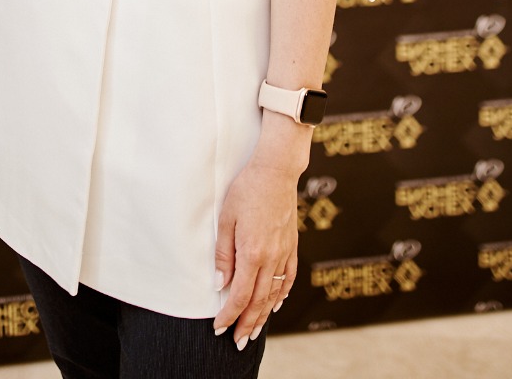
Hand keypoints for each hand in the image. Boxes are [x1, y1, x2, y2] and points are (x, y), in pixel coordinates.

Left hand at [212, 158, 298, 349]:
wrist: (275, 170)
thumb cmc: (247, 190)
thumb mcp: (226, 219)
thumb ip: (223, 254)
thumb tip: (220, 284)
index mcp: (252, 252)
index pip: (241, 295)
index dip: (229, 314)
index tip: (219, 327)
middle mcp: (271, 257)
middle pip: (259, 301)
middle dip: (247, 323)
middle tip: (238, 342)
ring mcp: (284, 252)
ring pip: (275, 293)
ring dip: (264, 315)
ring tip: (254, 331)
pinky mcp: (291, 244)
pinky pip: (288, 276)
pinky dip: (283, 294)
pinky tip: (277, 303)